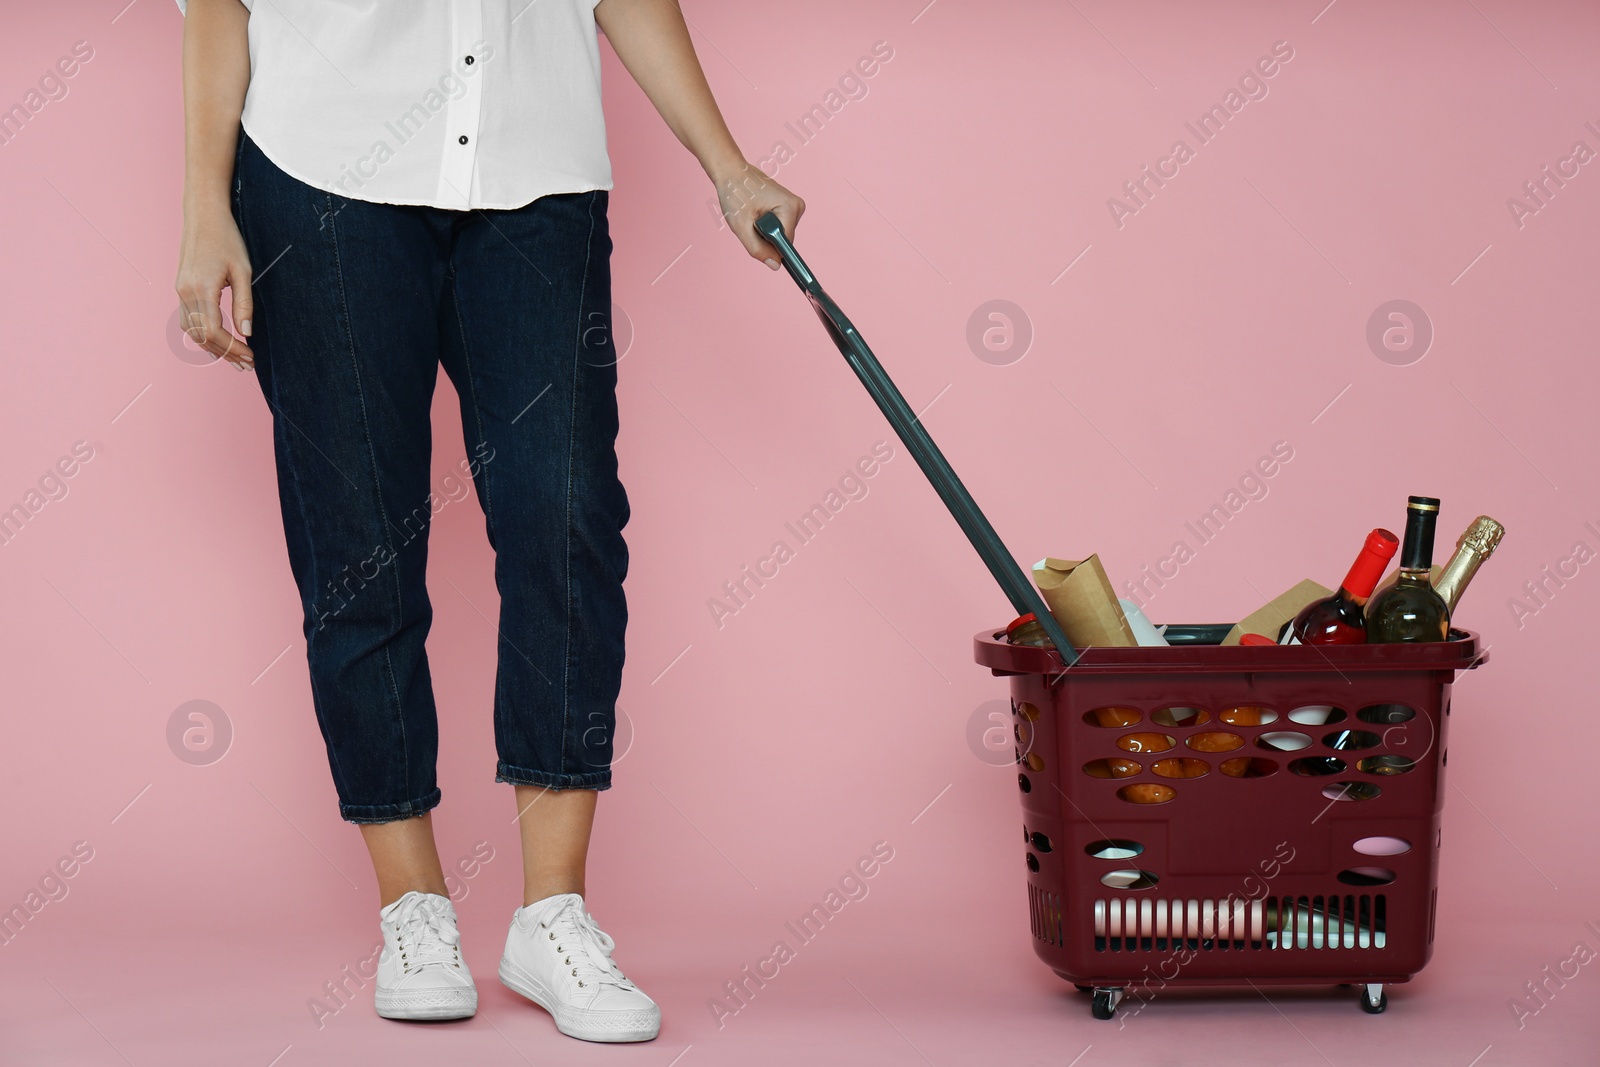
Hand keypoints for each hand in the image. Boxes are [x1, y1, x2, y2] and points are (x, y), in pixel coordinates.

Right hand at [174, 203, 254, 368]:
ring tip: (234, 359)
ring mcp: (179, 291)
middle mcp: (185, 292)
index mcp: (201, 289)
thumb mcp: (243, 272)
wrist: (203, 217)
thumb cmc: (227, 240)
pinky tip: (217, 342)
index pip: (214, 332)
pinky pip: (186, 321)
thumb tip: (246, 334)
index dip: (232, 349)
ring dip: (212, 348)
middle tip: (246, 365)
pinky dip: (201, 335)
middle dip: (225, 353)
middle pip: (202, 336)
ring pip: (191, 332)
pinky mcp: (180, 288)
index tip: (251, 357)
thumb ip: (244, 305)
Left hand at [712, 162, 803, 269]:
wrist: (732, 172)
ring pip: (781, 234)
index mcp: (790, 207)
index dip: (770, 247)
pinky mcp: (789, 206)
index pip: (786, 244)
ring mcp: (795, 205)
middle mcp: (798, 206)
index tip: (756, 240)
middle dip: (766, 238)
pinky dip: (766, 225)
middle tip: (750, 221)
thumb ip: (758, 249)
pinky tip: (756, 212)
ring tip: (752, 215)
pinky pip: (779, 227)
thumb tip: (775, 265)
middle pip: (784, 239)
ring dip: (765, 232)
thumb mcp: (742, 226)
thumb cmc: (735, 194)